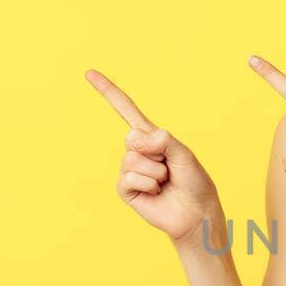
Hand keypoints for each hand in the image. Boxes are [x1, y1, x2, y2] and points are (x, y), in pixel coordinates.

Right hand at [85, 68, 222, 245]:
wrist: (196, 213)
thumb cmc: (194, 182)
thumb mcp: (184, 153)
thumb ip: (162, 140)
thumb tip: (136, 139)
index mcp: (151, 137)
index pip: (126, 109)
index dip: (108, 91)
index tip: (89, 73)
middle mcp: (137, 151)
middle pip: (132, 138)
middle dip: (156, 152)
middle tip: (169, 167)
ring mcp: (130, 170)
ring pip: (133, 159)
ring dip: (156, 171)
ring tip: (165, 181)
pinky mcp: (126, 189)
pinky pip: (130, 178)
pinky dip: (149, 184)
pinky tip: (156, 192)